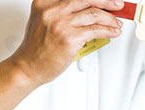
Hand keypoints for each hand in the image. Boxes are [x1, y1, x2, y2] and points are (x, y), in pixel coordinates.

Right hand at [6, 0, 123, 87]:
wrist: (27, 68)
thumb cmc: (36, 48)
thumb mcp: (43, 20)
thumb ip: (61, 11)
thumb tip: (89, 8)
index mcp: (44, 2)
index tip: (104, 0)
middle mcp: (52, 10)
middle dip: (107, 1)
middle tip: (117, 5)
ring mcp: (61, 23)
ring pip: (95, 13)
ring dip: (110, 18)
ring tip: (116, 23)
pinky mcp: (70, 38)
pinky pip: (96, 30)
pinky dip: (109, 30)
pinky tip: (112, 32)